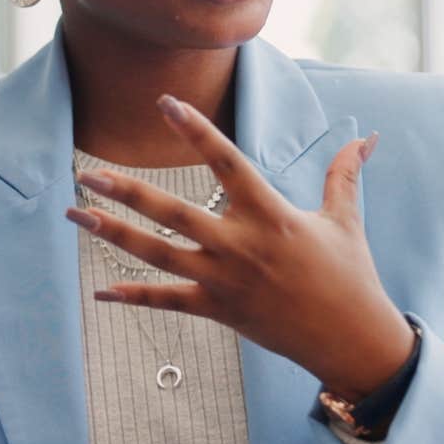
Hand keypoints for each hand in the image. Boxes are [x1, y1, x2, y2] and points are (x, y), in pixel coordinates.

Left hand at [66, 94, 414, 398]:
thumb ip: (344, 175)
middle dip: (127, 192)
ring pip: (158, 254)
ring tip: (78, 216)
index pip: (226, 162)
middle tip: (88, 173)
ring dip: (114, 235)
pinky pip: (169, 301)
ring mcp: (225, 280)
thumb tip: (365, 138)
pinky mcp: (219, 310)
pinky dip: (134, 295)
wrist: (351, 340)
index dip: (196, 130)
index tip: (164, 103)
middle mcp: (241, 245)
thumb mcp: (346, 220)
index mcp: (271, 214)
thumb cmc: (351, 275)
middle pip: (173, 212)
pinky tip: (101, 289)